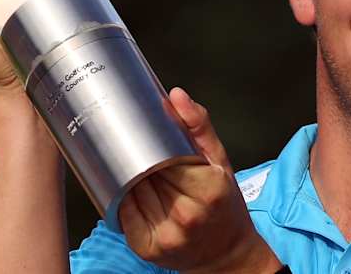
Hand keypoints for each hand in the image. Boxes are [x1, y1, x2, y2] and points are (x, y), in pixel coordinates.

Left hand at [120, 88, 282, 273]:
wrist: (227, 254)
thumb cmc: (224, 204)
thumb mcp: (220, 161)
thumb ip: (198, 126)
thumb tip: (175, 95)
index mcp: (208, 190)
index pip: (164, 156)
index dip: (151, 145)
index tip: (144, 135)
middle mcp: (186, 216)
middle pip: (145, 173)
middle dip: (139, 160)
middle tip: (142, 153)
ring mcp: (165, 235)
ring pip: (130, 191)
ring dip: (130, 178)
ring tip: (142, 174)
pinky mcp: (147, 248)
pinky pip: (123, 213)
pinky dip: (124, 199)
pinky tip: (135, 194)